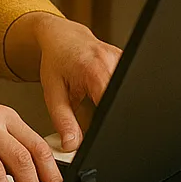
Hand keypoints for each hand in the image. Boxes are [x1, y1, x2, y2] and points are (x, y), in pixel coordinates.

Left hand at [30, 15, 120, 151]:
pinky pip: (128, 81)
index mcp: (93, 69)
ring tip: (97, 98)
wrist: (62, 36)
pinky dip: (119, 91)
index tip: (103, 132)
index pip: (111, 102)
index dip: (110, 120)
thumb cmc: (55, 61)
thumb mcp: (53, 93)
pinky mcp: (127, 59)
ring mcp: (123, 58)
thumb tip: (72, 145)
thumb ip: (63, 121)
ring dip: (117, 101)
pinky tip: (107, 90)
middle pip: (124, 97)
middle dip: (114, 113)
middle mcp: (112, 60)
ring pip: (128, 90)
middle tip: (97, 116)